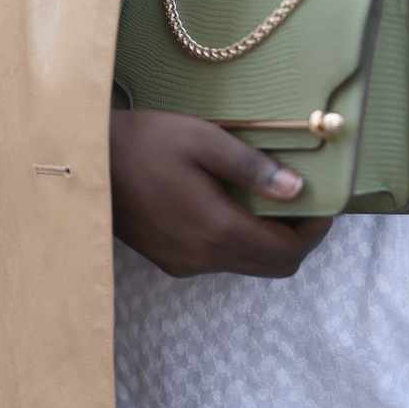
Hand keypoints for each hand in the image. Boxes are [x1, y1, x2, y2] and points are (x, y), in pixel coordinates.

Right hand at [110, 109, 334, 278]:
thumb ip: (252, 167)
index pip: (287, 252)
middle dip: (297, 237)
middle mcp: (204, 259)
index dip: (314, 231)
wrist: (83, 162)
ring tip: (273, 196)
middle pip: (272, 266)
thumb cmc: (145, 142)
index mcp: (217, 232)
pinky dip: (242, 239)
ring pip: (246, 263)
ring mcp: (184, 264)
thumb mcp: (203, 141)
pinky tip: (236, 203)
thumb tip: (297, 189)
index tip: (325, 201)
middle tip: (306, 200)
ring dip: (269, 239)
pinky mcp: (169, 259)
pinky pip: (221, 258)